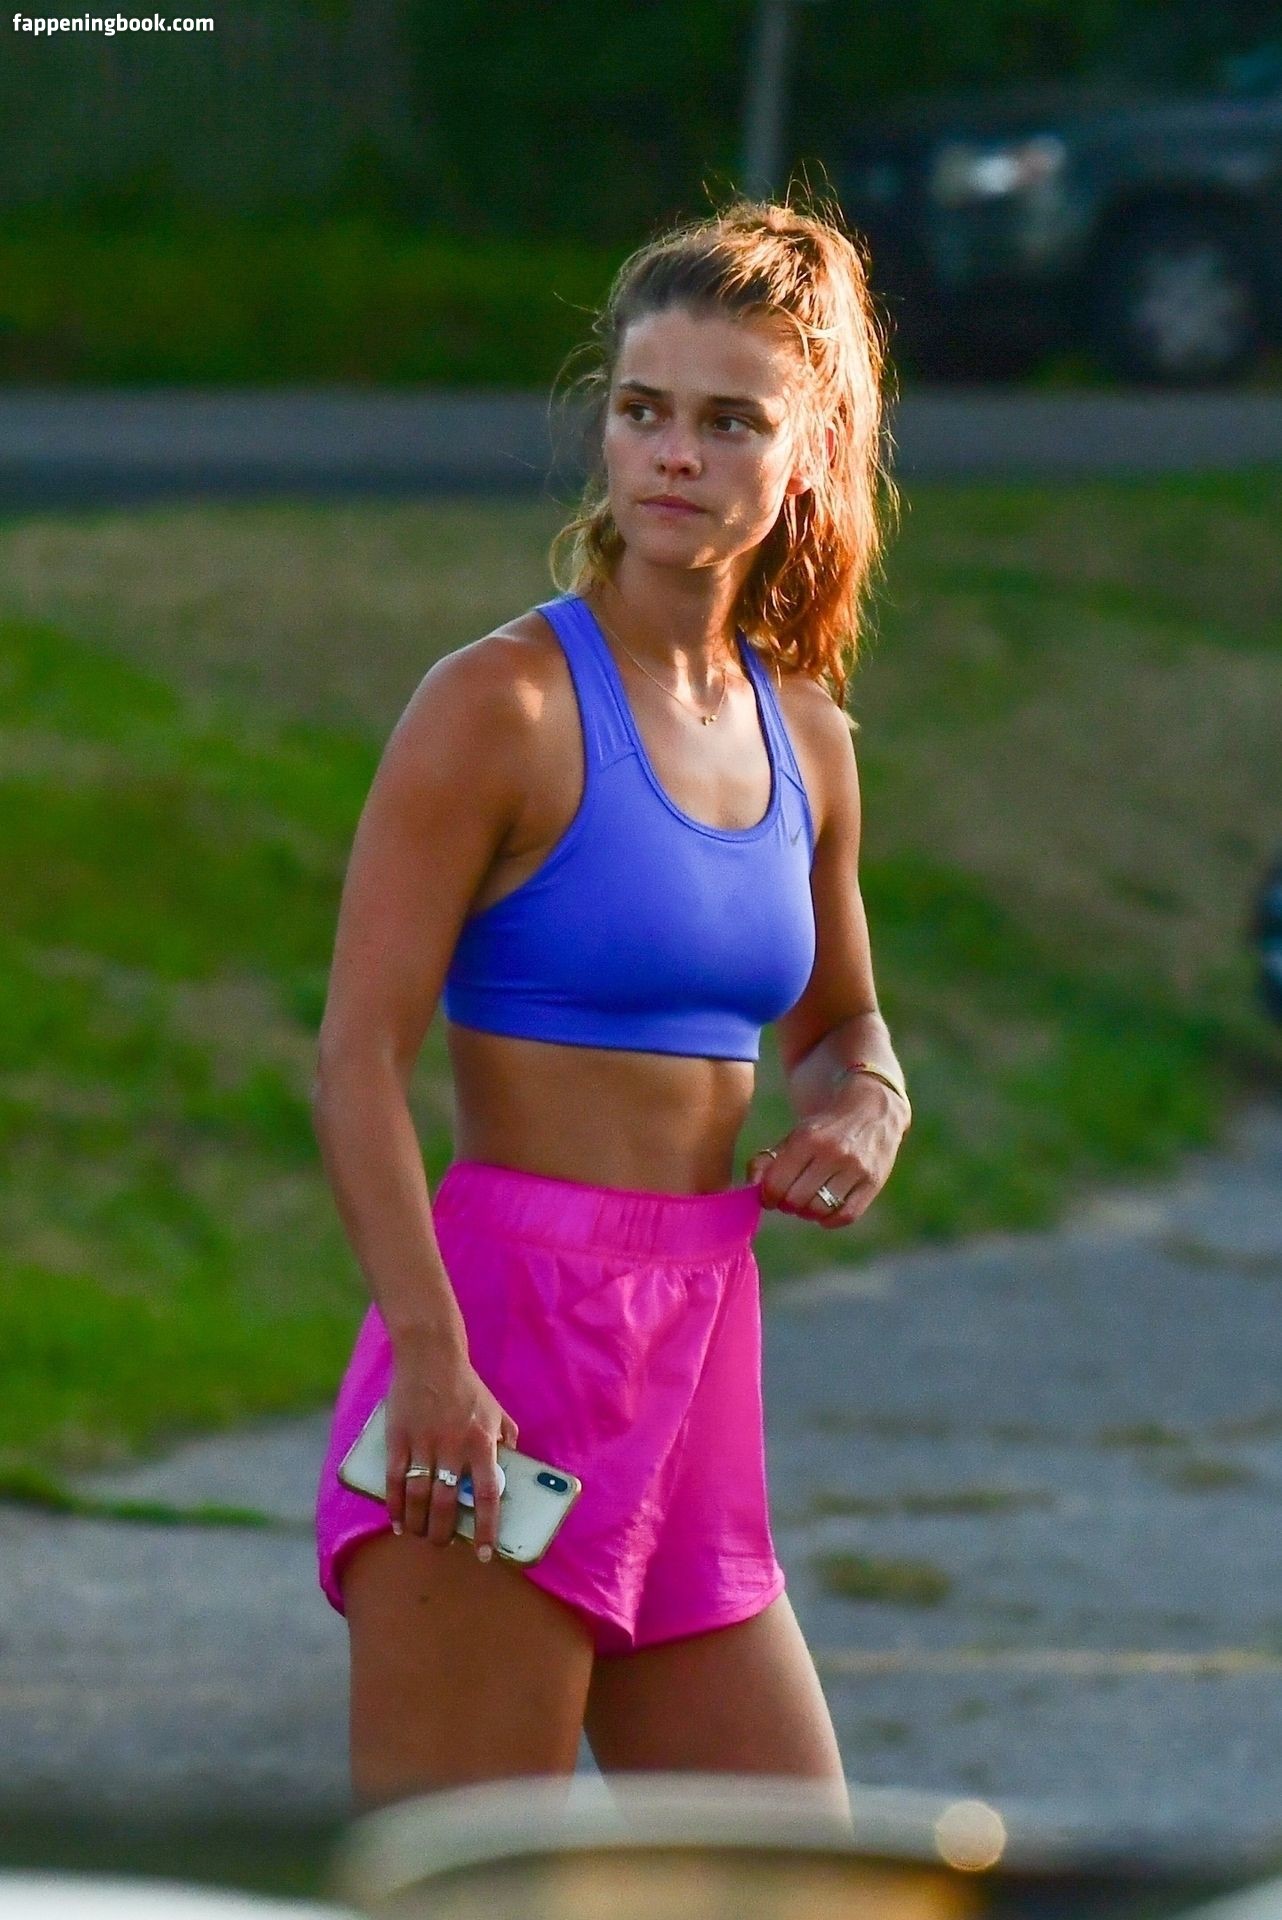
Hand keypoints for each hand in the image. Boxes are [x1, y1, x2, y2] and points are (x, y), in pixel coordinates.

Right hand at [384, 1350, 518, 1563]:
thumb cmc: (466, 1386)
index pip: (488, 1496)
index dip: (486, 1529)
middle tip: (442, 1543)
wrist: (431, 1356)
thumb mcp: (496, 1411)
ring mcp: (424, 1443)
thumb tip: (511, 1467)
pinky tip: (398, 1522)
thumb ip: (506, 1439)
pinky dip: (395, 1507)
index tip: (483, 1553)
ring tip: (420, 1535)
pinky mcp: (398, 1437)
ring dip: (418, 1524)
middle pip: (447, 1504)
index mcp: (482, 1442)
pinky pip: (395, 1480)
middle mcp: (454, 1446)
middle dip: (444, 1532)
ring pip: (419, 1497)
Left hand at [745, 1077, 907, 1228]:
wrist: (872, 1109)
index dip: (767, 1196)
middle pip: (796, 1200)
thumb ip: (769, 1160)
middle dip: (786, 1204)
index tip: (768, 1196)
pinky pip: (846, 1215)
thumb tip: (752, 1187)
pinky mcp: (874, 1182)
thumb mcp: (795, 1135)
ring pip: (820, 1210)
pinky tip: (825, 1210)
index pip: (777, 1183)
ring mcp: (856, 1168)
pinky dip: (830, 1220)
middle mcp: (833, 1153)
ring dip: (807, 1213)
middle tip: (788, 1198)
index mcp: (808, 1138)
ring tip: (807, 1202)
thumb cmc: (825, 1128)